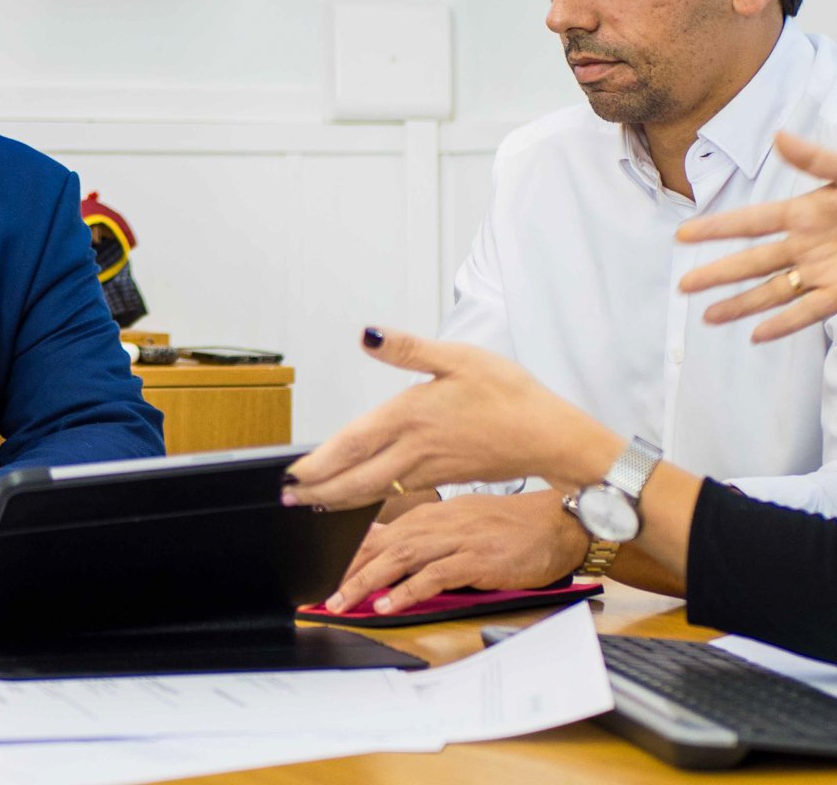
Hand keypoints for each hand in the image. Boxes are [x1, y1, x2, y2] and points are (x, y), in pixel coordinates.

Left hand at [283, 328, 616, 510]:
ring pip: (373, 490)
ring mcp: (428, 468)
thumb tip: (367, 334)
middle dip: (317, 491)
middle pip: (354, 479)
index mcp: (410, 416)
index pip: (351, 445)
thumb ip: (408, 348)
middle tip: (287, 499)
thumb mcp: (458, 357)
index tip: (290, 475)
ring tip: (313, 503)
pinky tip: (361, 497)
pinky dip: (369, 498)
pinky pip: (395, 491)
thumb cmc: (508, 393)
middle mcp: (413, 448)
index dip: (317, 463)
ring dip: (339, 498)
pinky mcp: (442, 477)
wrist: (550, 436)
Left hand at [324, 492, 587, 614]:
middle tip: (320, 596)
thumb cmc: (509, 526)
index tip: (320, 574)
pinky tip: (388, 604)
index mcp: (428, 516)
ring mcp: (454, 540)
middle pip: (379, 547)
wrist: (555, 524)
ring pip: (398, 559)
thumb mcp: (458, 523)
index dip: (345, 555)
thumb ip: (422, 536)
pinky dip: (407, 590)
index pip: (377, 534)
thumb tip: (385, 547)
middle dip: (346, 572)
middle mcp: (435, 524)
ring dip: (366, 582)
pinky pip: (433, 576)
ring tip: (342, 603)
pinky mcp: (474, 560)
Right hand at [676, 131, 836, 340]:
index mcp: (805, 213)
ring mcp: (823, 272)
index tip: (684, 234)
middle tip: (683, 285)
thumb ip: (817, 159)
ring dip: (740, 304)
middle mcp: (806, 246)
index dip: (717, 228)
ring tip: (707, 317)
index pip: (751, 222)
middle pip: (752, 261)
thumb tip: (778, 136)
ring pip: (771, 291)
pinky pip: (807, 311)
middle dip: (717, 274)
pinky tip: (756, 335)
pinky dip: (782, 323)